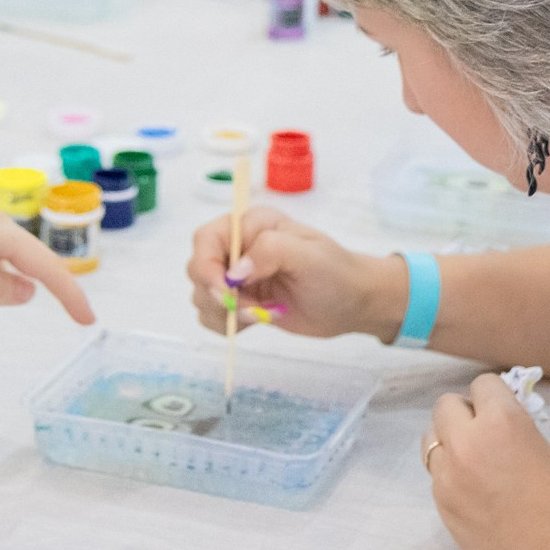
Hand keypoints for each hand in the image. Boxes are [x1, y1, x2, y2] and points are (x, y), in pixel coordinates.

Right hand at [186, 206, 405, 340]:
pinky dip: (226, 325)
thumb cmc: (336, 273)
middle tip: (251, 309)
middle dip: (217, 295)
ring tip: (261, 315)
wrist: (352, 303)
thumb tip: (235, 272)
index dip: (207, 266)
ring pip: (201, 296)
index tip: (224, 291)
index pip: (206, 239)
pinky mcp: (239, 300)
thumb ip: (271, 252)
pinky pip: (211, 315)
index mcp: (253, 224)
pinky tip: (255, 322)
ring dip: (224, 313)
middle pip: (197, 268)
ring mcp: (237, 275)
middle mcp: (239, 247)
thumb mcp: (309, 256)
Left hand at [427, 372, 549, 549]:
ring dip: (450, 441)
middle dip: (466, 414)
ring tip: (475, 459)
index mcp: (502, 422)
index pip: (482, 384)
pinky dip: (449, 473)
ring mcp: (448, 477)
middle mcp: (467, 444)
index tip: (502, 407)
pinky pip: (436, 474)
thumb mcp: (546, 448)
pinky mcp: (442, 506)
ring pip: (431, 438)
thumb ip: (514, 426)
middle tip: (486, 431)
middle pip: (446, 405)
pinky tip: (474, 487)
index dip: (495, 396)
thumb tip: (498, 419)